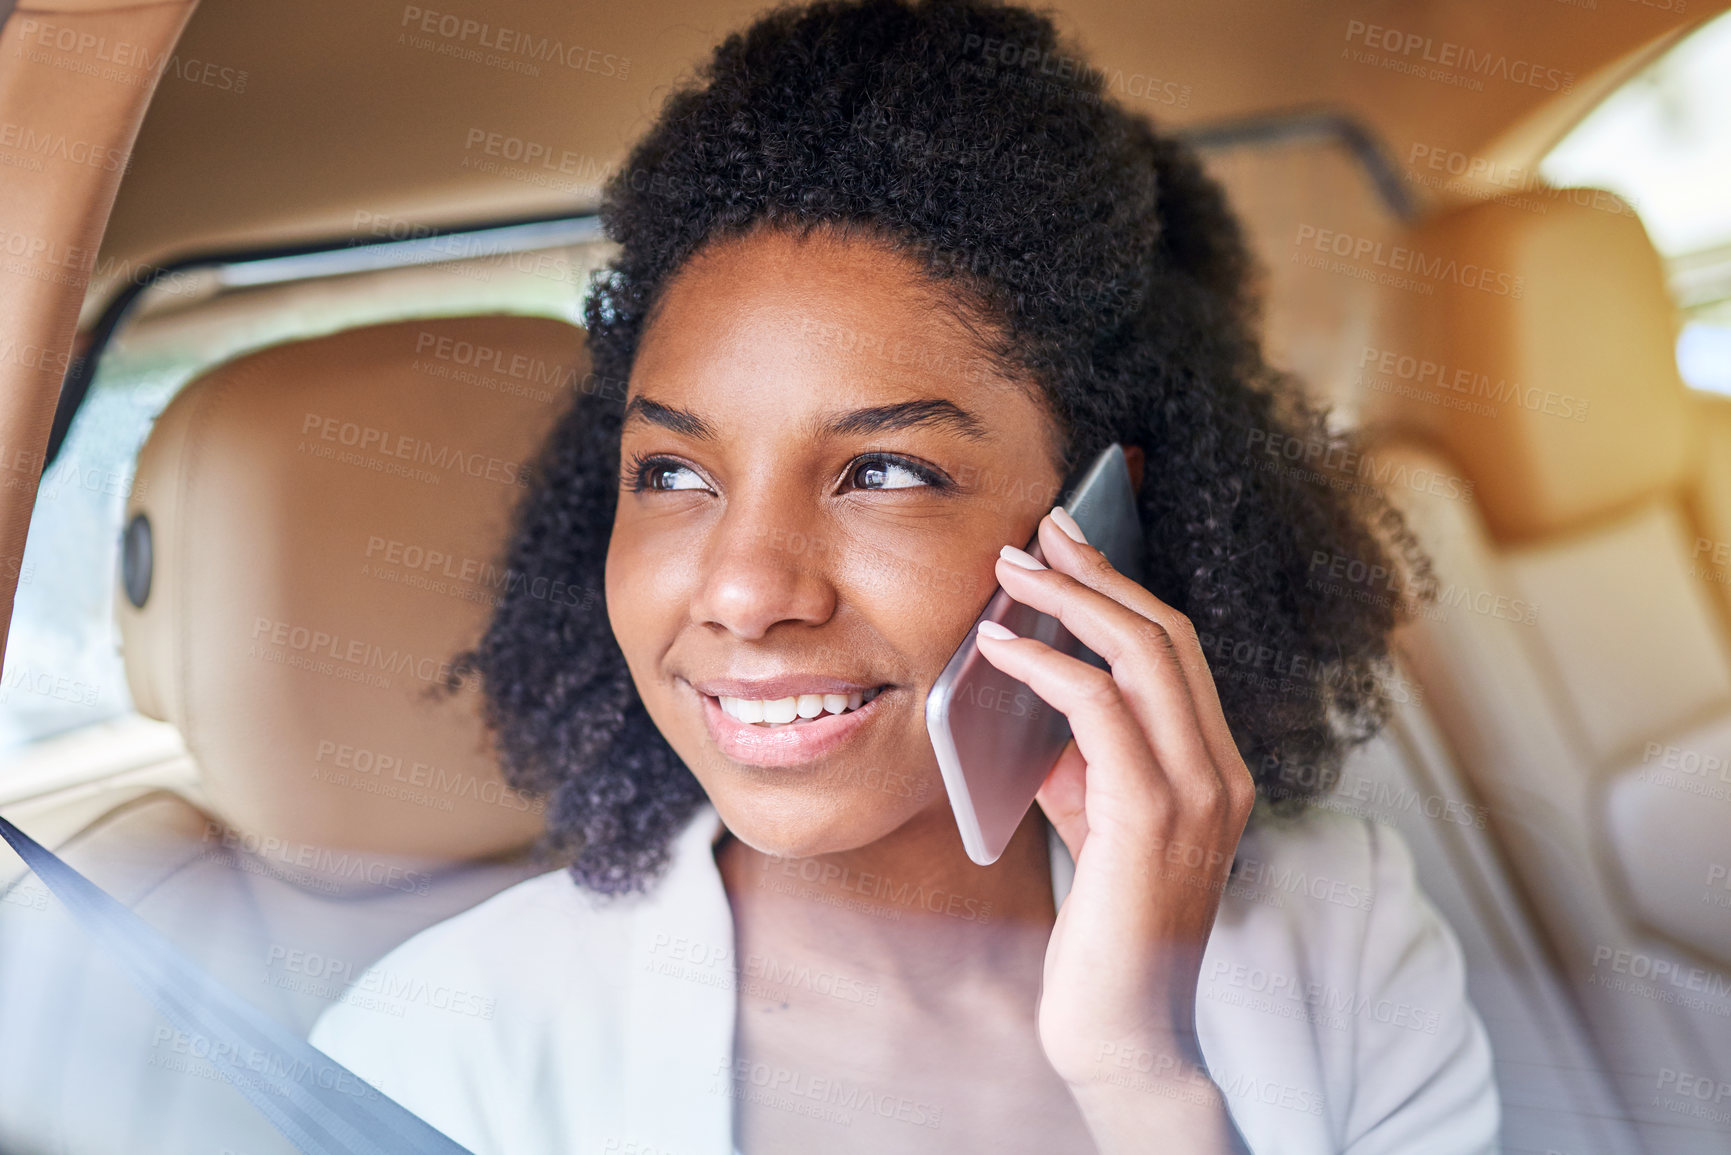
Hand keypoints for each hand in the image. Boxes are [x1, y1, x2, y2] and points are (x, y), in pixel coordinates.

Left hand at [974, 506, 1255, 1148]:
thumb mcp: (1096, 828)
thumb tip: (1035, 697)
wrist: (1123, 1036)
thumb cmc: (1105, 938)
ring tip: (1010, 568)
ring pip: (1144, 655)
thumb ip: (1082, 763)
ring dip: (1070, 599)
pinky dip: (1046, 663)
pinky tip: (998, 646)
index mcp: (1215, 772)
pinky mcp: (1152, 820)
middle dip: (1100, 570)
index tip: (1073, 543)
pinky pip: (1098, 709)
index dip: (1125, 587)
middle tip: (1041, 528)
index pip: (1177, 652)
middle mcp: (1220, 775)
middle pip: (1167, 634)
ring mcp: (1195, 796)